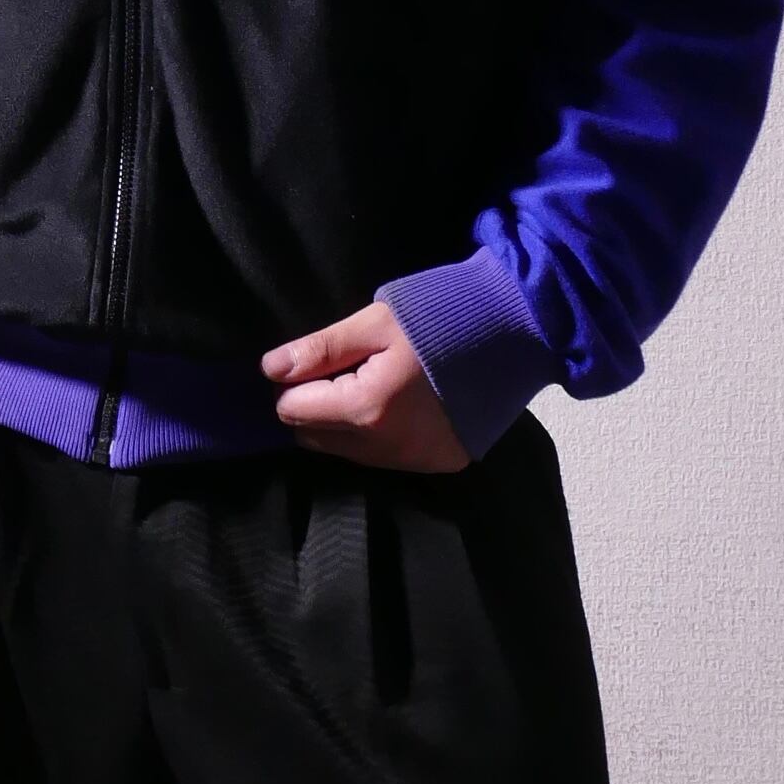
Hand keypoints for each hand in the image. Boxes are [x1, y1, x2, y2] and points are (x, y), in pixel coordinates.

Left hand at [260, 302, 471, 472]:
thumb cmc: (439, 318)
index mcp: (365, 408)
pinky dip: (376, 435)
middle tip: (342, 369)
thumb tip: (271, 370)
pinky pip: (383, 458)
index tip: (315, 360)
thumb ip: (321, 349)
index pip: (292, 410)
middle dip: (314, 406)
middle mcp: (385, 448)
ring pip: (346, 452)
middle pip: (314, 438)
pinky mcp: (437, 464)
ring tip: (370, 382)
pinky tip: (397, 402)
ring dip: (343, 423)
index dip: (293, 383)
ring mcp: (414, 461)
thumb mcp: (374, 323)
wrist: (513, 333)